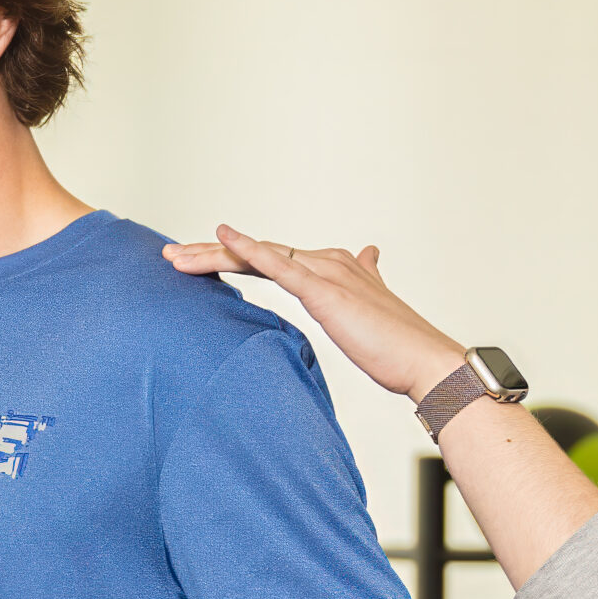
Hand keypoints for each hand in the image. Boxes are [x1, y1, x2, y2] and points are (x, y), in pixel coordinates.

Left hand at [163, 226, 467, 401]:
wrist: (426, 362)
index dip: (233, 258)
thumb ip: (366, 279)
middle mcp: (327, 261)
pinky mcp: (324, 289)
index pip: (270, 258)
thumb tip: (369, 255)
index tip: (198, 263)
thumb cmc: (400, 347)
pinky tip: (220, 237)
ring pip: (257, 255)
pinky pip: (277, 263)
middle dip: (209, 254)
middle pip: (256, 253)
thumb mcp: (372, 308)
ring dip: (212, 254)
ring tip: (174, 257)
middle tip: (170, 257)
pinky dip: (246, 248)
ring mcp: (325, 272)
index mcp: (334, 267)